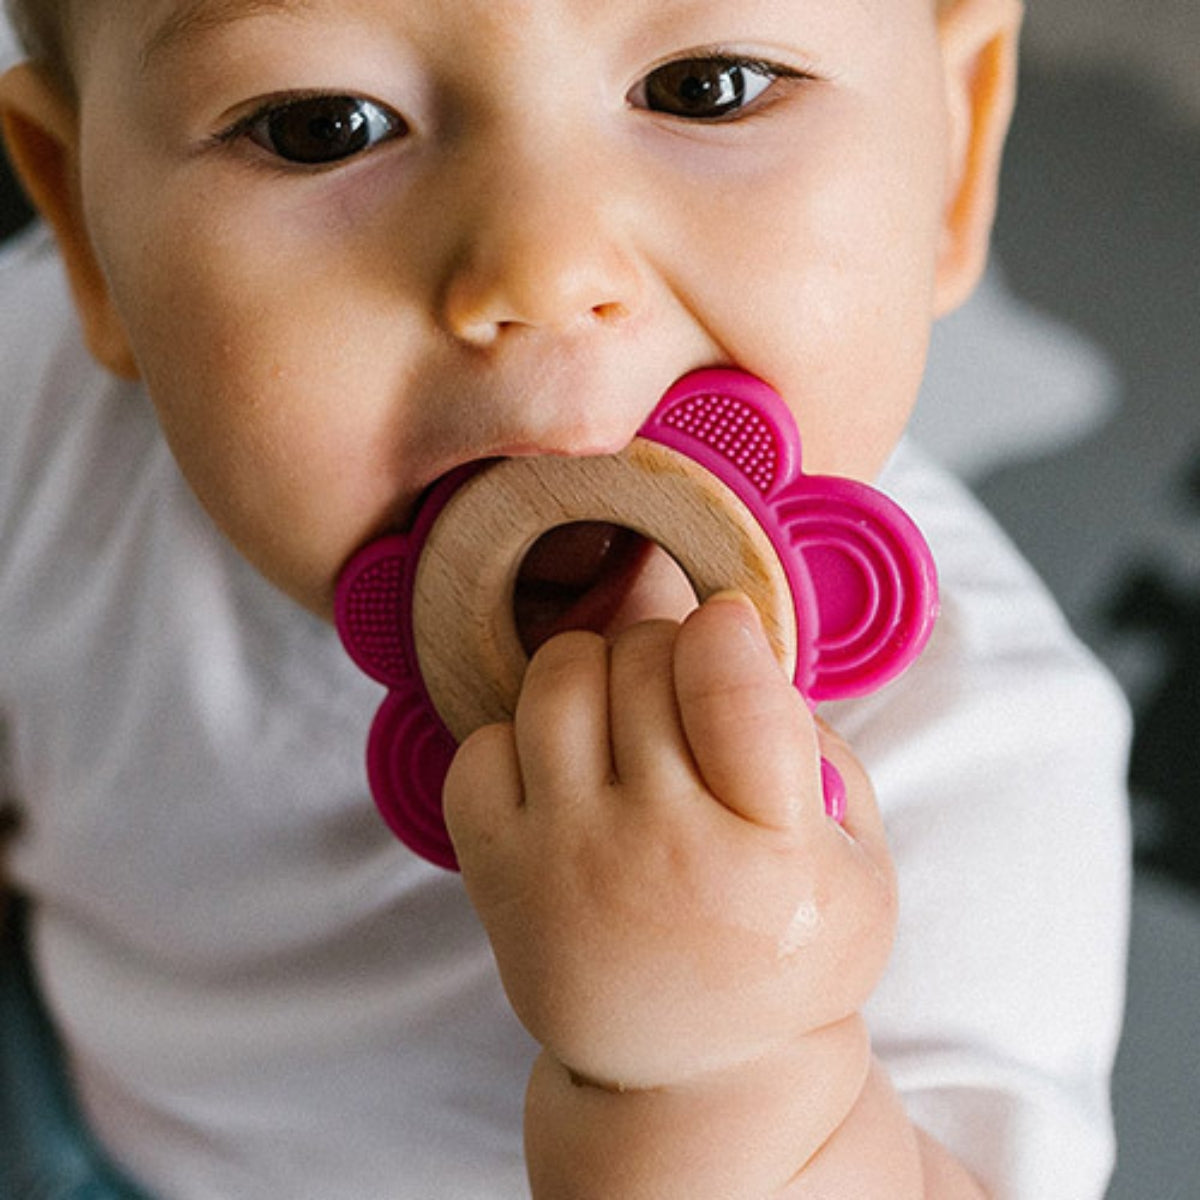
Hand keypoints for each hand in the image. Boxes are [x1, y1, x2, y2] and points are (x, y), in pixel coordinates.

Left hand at [444, 592, 896, 1089]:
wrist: (690, 1072)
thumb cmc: (782, 953)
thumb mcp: (859, 869)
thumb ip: (818, 752)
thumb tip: (736, 646)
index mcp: (770, 854)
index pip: (731, 690)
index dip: (727, 630)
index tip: (727, 628)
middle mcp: (658, 852)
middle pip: (643, 662)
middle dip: (670, 650)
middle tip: (682, 692)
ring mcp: (567, 862)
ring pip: (557, 681)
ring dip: (596, 670)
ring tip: (621, 716)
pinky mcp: (499, 876)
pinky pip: (482, 745)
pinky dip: (519, 736)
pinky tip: (562, 773)